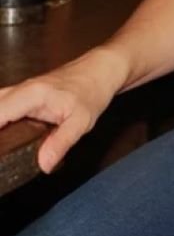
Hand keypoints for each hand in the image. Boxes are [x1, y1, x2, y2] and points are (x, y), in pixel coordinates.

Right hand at [0, 46, 125, 171]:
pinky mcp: (26, 94)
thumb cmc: (93, 91)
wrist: (102, 70)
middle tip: (2, 153)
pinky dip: (0, 116)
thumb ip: (61, 143)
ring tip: (3, 146)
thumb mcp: (81, 122)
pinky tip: (5, 133)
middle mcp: (22, 90)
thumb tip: (43, 165)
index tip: (0, 151)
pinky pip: (3, 103)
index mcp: (30, 95)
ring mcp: (22, 90)